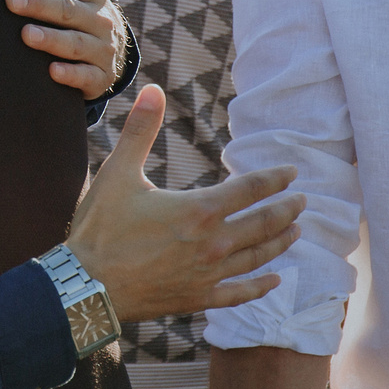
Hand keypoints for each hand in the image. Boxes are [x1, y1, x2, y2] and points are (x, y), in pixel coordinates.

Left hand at [9, 0, 124, 100]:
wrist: (106, 43)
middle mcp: (101, 16)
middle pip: (68, 10)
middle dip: (39, 4)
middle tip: (9, 1)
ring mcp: (102, 48)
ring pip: (77, 43)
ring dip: (52, 39)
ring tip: (25, 35)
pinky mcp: (99, 77)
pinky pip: (87, 77)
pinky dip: (71, 75)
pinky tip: (51, 72)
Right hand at [66, 87, 300, 320]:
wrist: (86, 285)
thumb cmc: (100, 228)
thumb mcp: (118, 173)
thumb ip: (140, 131)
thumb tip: (152, 89)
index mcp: (198, 210)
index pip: (250, 189)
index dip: (275, 179)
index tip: (292, 172)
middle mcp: (213, 243)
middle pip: (264, 224)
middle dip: (287, 210)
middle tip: (302, 201)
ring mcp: (208, 274)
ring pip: (258, 257)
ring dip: (280, 242)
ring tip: (296, 231)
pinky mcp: (199, 298)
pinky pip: (240, 293)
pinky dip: (260, 287)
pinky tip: (274, 281)